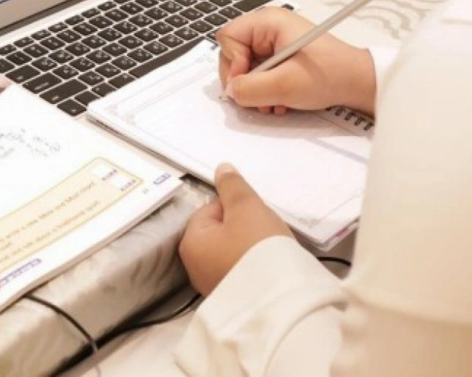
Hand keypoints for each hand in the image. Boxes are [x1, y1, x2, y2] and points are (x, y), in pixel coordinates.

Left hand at [179, 163, 290, 295]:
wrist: (281, 302)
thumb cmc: (258, 248)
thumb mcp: (246, 207)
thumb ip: (232, 186)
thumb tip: (221, 169)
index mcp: (191, 242)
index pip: (212, 208)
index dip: (237, 207)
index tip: (255, 216)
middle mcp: (195, 267)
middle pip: (223, 231)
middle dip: (245, 227)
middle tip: (265, 233)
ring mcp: (213, 286)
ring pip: (234, 251)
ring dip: (252, 247)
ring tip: (271, 251)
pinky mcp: (233, 301)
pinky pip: (243, 272)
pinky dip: (256, 266)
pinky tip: (271, 268)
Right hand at [215, 7, 376, 114]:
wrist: (359, 83)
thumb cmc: (332, 74)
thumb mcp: (285, 85)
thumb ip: (250, 88)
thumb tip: (231, 91)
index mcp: (270, 22)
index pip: (228, 37)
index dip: (232, 62)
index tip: (246, 81)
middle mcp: (270, 28)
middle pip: (234, 54)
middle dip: (244, 80)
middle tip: (258, 96)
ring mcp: (275, 43)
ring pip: (246, 67)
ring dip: (256, 89)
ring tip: (274, 101)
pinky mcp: (282, 57)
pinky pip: (260, 73)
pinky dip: (265, 90)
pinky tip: (280, 100)